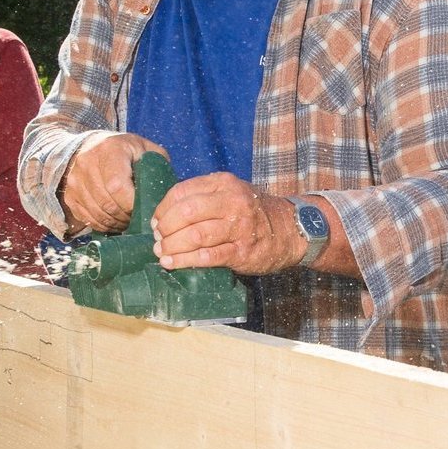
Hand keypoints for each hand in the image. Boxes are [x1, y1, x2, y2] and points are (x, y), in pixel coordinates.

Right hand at [59, 133, 161, 233]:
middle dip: (126, 217)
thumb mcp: (143, 148)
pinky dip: (103, 225)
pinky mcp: (69, 195)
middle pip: (107, 203)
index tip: (144, 209)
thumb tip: (165, 191)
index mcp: (109, 150)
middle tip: (138, 220)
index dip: (132, 204)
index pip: (117, 186)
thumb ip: (157, 164)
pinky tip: (114, 221)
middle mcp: (87, 164)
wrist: (89, 145)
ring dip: (115, 223)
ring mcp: (74, 181)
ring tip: (128, 221)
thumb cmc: (123, 149)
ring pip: (97, 214)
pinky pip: (87, 218)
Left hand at [152, 173, 300, 275]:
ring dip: (173, 247)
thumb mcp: (232, 192)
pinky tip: (175, 264)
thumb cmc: (254, 212)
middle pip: (186, 212)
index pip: (182, 192)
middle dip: (165, 228)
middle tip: (158, 240)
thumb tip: (166, 214)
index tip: (156, 222)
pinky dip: (187, 261)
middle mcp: (232, 201)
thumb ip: (205, 197)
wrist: (292, 230)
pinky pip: (208, 256)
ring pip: (195, 235)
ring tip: (162, 254)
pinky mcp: (242, 251)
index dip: (163, 209)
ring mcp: (239, 227)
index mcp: (224, 184)